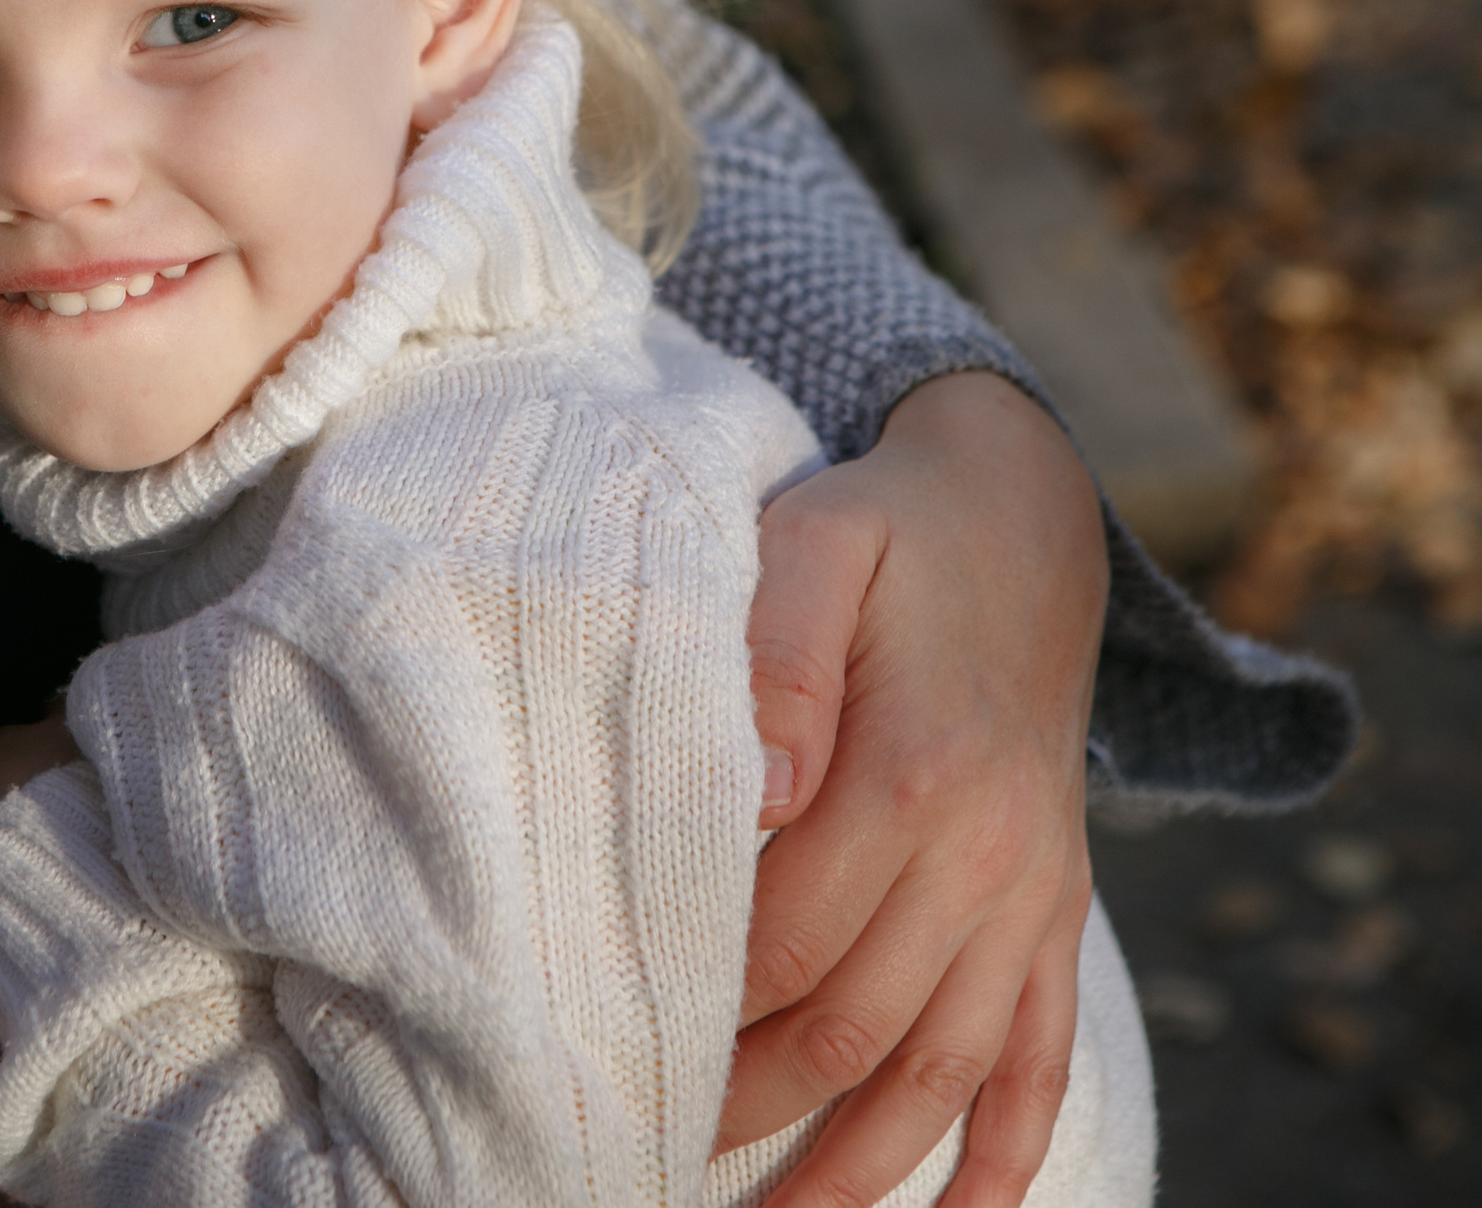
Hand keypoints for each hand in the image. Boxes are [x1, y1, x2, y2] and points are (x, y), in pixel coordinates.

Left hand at [723, 373, 1105, 1207]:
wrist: (1023, 523)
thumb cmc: (886, 536)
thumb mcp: (818, 543)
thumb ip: (776, 653)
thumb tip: (758, 792)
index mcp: (915, 773)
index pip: (785, 941)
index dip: (698, 1012)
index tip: (609, 1058)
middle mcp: (989, 855)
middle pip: (855, 1029)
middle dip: (750, 1111)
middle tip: (640, 1158)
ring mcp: (1030, 895)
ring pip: (946, 1074)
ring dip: (863, 1174)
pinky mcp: (1056, 912)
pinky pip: (1042, 1058)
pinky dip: (1004, 1153)